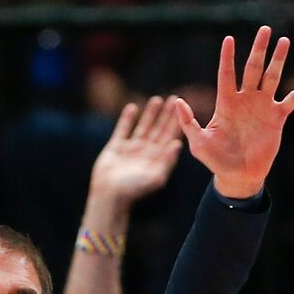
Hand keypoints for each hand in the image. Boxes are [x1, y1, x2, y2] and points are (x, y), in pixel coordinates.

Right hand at [85, 96, 184, 221]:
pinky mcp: (116, 147)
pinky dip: (127, 119)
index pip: (169, 137)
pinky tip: (132, 107)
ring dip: (150, 114)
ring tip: (157, 100)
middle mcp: (146, 152)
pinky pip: (123, 129)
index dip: (176, 123)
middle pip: (159, 129)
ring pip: (143, 127)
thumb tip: (178, 143)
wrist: (109, 195)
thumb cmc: (133, 190)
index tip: (184, 109)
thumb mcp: (156, 177)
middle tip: (174, 98)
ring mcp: (131, 149)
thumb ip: (167, 160)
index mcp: (157, 159)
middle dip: (166, 115)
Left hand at [172, 29, 293, 200]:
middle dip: (259, 49)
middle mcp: (245, 100)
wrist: (239, 176)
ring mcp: (262, 107)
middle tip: (265, 29)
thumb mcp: (199, 143)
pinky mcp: (277, 118)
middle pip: (253, 68)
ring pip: (272, 77)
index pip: (226, 74)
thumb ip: (188, 123)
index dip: (228, 57)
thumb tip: (178, 102)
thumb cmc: (216, 160)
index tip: (228, 39)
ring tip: (284, 41)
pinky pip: (291, 100)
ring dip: (278, 60)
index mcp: (226, 103)